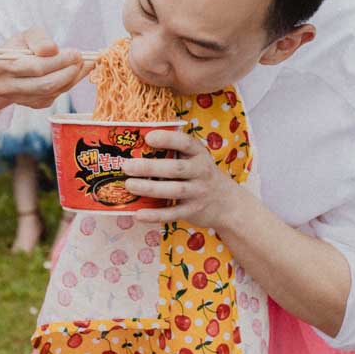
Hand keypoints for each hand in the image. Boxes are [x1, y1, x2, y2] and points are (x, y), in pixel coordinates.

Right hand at [0, 28, 87, 109]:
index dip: (59, 61)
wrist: (8, 69)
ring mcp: (18, 99)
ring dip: (72, 79)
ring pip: (51, 93)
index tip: (76, 53)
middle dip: (68, 72)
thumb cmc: (20, 48)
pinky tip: (75, 73)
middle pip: (44, 84)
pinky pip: (54, 97)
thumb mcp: (26, 36)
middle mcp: (7, 86)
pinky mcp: (32, 105)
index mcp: (2, 65)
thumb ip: (39, 39)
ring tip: (83, 65)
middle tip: (82, 60)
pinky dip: (68, 85)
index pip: (36, 67)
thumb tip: (53, 49)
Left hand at [123, 129, 243, 232]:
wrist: (227, 202)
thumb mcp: (194, 159)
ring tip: (129, 185)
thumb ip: (173, 154)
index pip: (185, 143)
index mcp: (199, 154)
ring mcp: (198, 192)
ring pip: (174, 190)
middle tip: (127, 166)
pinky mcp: (193, 211)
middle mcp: (201, 171)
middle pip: (175, 168)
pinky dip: (155, 215)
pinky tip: (138, 214)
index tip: (148, 137)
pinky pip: (173, 214)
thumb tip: (134, 148)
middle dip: (150, 167)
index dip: (167, 139)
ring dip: (149, 188)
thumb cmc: (200, 175)